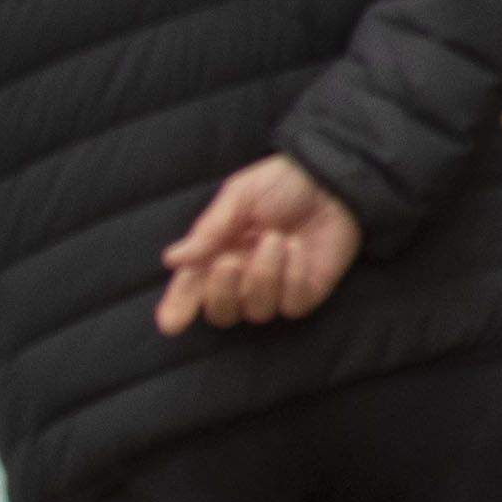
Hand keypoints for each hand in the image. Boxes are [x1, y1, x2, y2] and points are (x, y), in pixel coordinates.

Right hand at [152, 157, 364, 334]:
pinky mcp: (307, 292)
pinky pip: (291, 305)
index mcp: (216, 254)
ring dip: (263, 274)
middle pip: (221, 313)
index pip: (191, 290)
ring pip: (256, 311)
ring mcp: (276, 288)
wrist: (330, 179)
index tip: (171, 323)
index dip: (178, 308)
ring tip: (277, 238)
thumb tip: (172, 259)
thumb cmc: (281, 184)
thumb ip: (209, 231)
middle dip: (221, 292)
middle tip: (229, 261)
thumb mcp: (240, 197)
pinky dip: (293, 277)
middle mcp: (243, 278)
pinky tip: (298, 248)